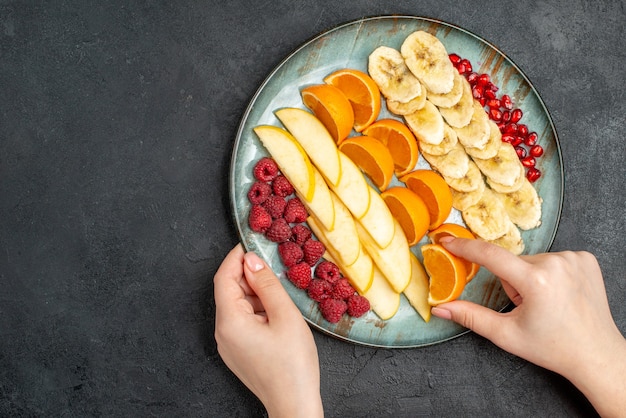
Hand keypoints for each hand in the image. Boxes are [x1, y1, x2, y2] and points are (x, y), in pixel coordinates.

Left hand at [213, 244, 322, 417]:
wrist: (294, 404)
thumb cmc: (292, 365)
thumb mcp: (285, 315)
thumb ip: (267, 284)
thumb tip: (252, 260)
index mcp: (230, 321)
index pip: (224, 277)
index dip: (236, 257)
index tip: (252, 243)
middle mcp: (223, 332)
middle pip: (229, 291)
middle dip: (249, 275)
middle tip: (272, 266)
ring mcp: (229, 344)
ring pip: (237, 306)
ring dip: (255, 293)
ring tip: (280, 293)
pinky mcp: (238, 351)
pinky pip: (242, 321)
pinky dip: (256, 309)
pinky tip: (276, 311)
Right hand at [432, 238, 625, 416]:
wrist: (596, 354)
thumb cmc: (552, 348)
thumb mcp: (506, 334)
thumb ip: (470, 316)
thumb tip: (441, 308)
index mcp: (536, 281)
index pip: (490, 255)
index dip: (465, 247)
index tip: (447, 241)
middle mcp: (556, 263)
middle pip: (513, 263)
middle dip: (513, 281)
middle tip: (529, 307)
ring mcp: (574, 258)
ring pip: (533, 260)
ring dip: (531, 276)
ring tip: (548, 302)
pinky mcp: (586, 258)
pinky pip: (553, 258)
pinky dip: (550, 273)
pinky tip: (561, 293)